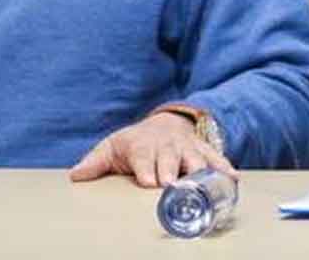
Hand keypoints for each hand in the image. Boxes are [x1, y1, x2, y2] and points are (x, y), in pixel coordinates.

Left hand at [69, 112, 236, 187]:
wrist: (164, 123)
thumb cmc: (135, 143)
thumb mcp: (112, 148)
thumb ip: (95, 163)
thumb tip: (74, 176)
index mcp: (142, 146)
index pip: (143, 158)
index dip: (146, 169)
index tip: (149, 181)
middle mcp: (166, 146)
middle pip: (170, 160)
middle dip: (172, 172)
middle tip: (175, 186)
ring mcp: (186, 148)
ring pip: (194, 159)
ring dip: (199, 171)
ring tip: (206, 185)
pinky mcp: (203, 151)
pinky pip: (216, 158)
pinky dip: (224, 168)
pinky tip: (233, 178)